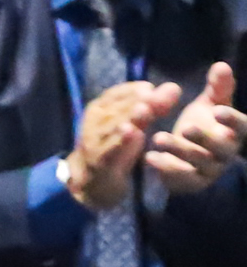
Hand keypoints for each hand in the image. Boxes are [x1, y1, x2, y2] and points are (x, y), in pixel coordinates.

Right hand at [64, 79, 182, 212]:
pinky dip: (120, 142)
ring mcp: (94, 142)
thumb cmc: (116, 146)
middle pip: (117, 109)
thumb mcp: (134, 124)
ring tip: (143, 109)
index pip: (116, 94)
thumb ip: (152, 107)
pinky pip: (110, 151)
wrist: (93, 180)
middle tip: (152, 95)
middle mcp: (94, 122)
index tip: (150, 87)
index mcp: (100, 109)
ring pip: (112, 128)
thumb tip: (173, 87)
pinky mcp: (99, 163)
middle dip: (136, 102)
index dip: (133, 90)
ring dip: (128, 118)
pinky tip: (133, 134)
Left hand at [147, 62, 246, 196]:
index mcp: (235, 132)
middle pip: (222, 148)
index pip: (242, 127)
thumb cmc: (203, 123)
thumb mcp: (210, 103)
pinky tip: (149, 157)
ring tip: (157, 138)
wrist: (185, 155)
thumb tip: (221, 65)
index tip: (218, 110)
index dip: (233, 119)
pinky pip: (182, 178)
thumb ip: (218, 87)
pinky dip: (166, 169)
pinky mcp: (192, 182)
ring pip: (199, 162)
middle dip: (205, 138)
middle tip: (186, 127)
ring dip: (179, 151)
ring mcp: (210, 169)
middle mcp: (226, 153)